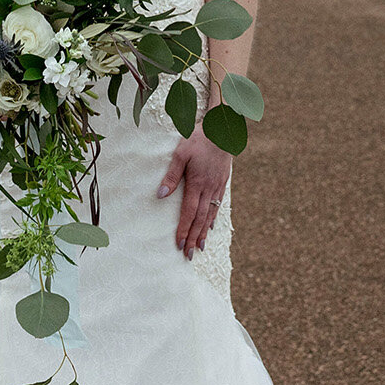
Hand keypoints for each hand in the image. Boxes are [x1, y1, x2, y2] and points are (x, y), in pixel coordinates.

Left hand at [157, 127, 232, 259]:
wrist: (223, 129)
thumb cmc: (199, 138)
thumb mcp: (181, 153)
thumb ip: (171, 175)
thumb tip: (161, 195)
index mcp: (197, 183)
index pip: (189, 213)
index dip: (184, 230)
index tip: (180, 245)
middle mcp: (209, 188)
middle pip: (200, 219)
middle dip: (194, 238)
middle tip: (189, 255)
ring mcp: (218, 186)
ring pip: (210, 214)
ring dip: (204, 232)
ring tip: (200, 247)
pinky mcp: (223, 182)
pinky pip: (218, 204)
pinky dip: (213, 218)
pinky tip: (210, 225)